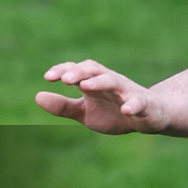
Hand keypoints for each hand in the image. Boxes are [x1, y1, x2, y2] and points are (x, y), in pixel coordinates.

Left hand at [36, 60, 168, 134]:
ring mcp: (128, 91)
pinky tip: (126, 109)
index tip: (48, 77)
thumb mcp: (85, 112)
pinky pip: (139, 101)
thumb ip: (63, 106)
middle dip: (79, 72)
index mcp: (94, 83)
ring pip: (113, 81)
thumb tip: (37, 96)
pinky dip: (133, 104)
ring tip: (85, 86)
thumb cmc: (114, 112)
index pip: (77, 71)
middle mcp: (110, 82)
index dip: (63, 71)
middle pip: (93, 70)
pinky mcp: (144, 104)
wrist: (149, 117)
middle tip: (65, 79)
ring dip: (100, 82)